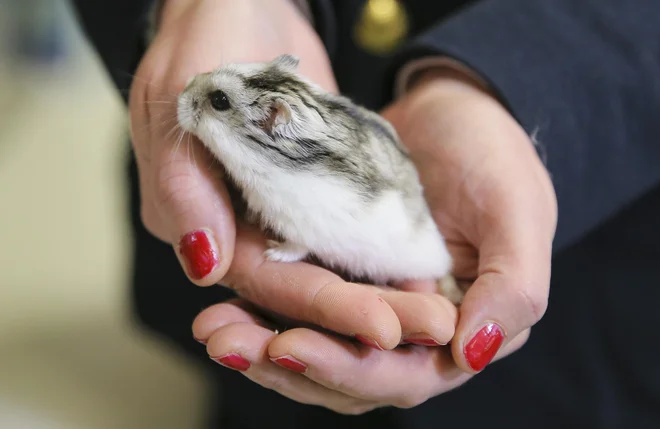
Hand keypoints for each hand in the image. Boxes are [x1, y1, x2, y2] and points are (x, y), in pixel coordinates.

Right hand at [129, 0, 450, 350]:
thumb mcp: (184, 95)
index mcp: (194, 215)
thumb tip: (205, 266)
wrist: (245, 7)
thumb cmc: (207, 35)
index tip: (384, 328)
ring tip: (437, 315)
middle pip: (302, 286)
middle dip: (364, 312)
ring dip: (380, 294)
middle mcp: (232, 227)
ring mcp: (272, 211)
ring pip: (328, 269)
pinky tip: (422, 275)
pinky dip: (378, 259)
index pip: (263, 278)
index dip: (322, 307)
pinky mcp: (308, 192)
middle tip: (432, 328)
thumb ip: (186, 183)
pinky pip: (343, 234)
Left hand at [191, 67, 556, 412]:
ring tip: (216, 333)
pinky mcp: (344, 277)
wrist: (451, 108)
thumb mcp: (518, 208)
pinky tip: (226, 304)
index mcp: (463, 328)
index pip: (406, 375)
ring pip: (319, 349)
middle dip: (290, 366)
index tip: (290, 345)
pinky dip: (265, 311)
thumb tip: (472, 353)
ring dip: (265, 348)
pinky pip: (301, 309)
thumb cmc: (494, 153)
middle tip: (229, 344)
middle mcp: (416, 331)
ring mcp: (375, 305)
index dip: (349, 370)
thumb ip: (514, 286)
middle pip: (351, 374)